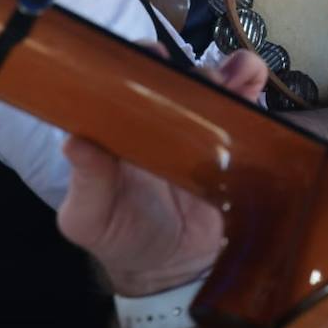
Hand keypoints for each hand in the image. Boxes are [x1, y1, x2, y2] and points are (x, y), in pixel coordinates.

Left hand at [56, 49, 268, 296]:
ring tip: (235, 79)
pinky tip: (254, 83)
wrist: (174, 270)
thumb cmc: (122, 236)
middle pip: (179, 75)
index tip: (152, 57)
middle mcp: (162, 117)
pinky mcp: (238, 141)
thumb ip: (87, 181)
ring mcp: (202, 127)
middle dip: (192, 68)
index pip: (127, 79)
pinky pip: (247, 105)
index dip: (138, 60)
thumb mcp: (91, 217)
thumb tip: (74, 140)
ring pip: (217, 81)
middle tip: (201, 81)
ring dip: (229, 70)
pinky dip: (253, 84)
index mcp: (121, 126)